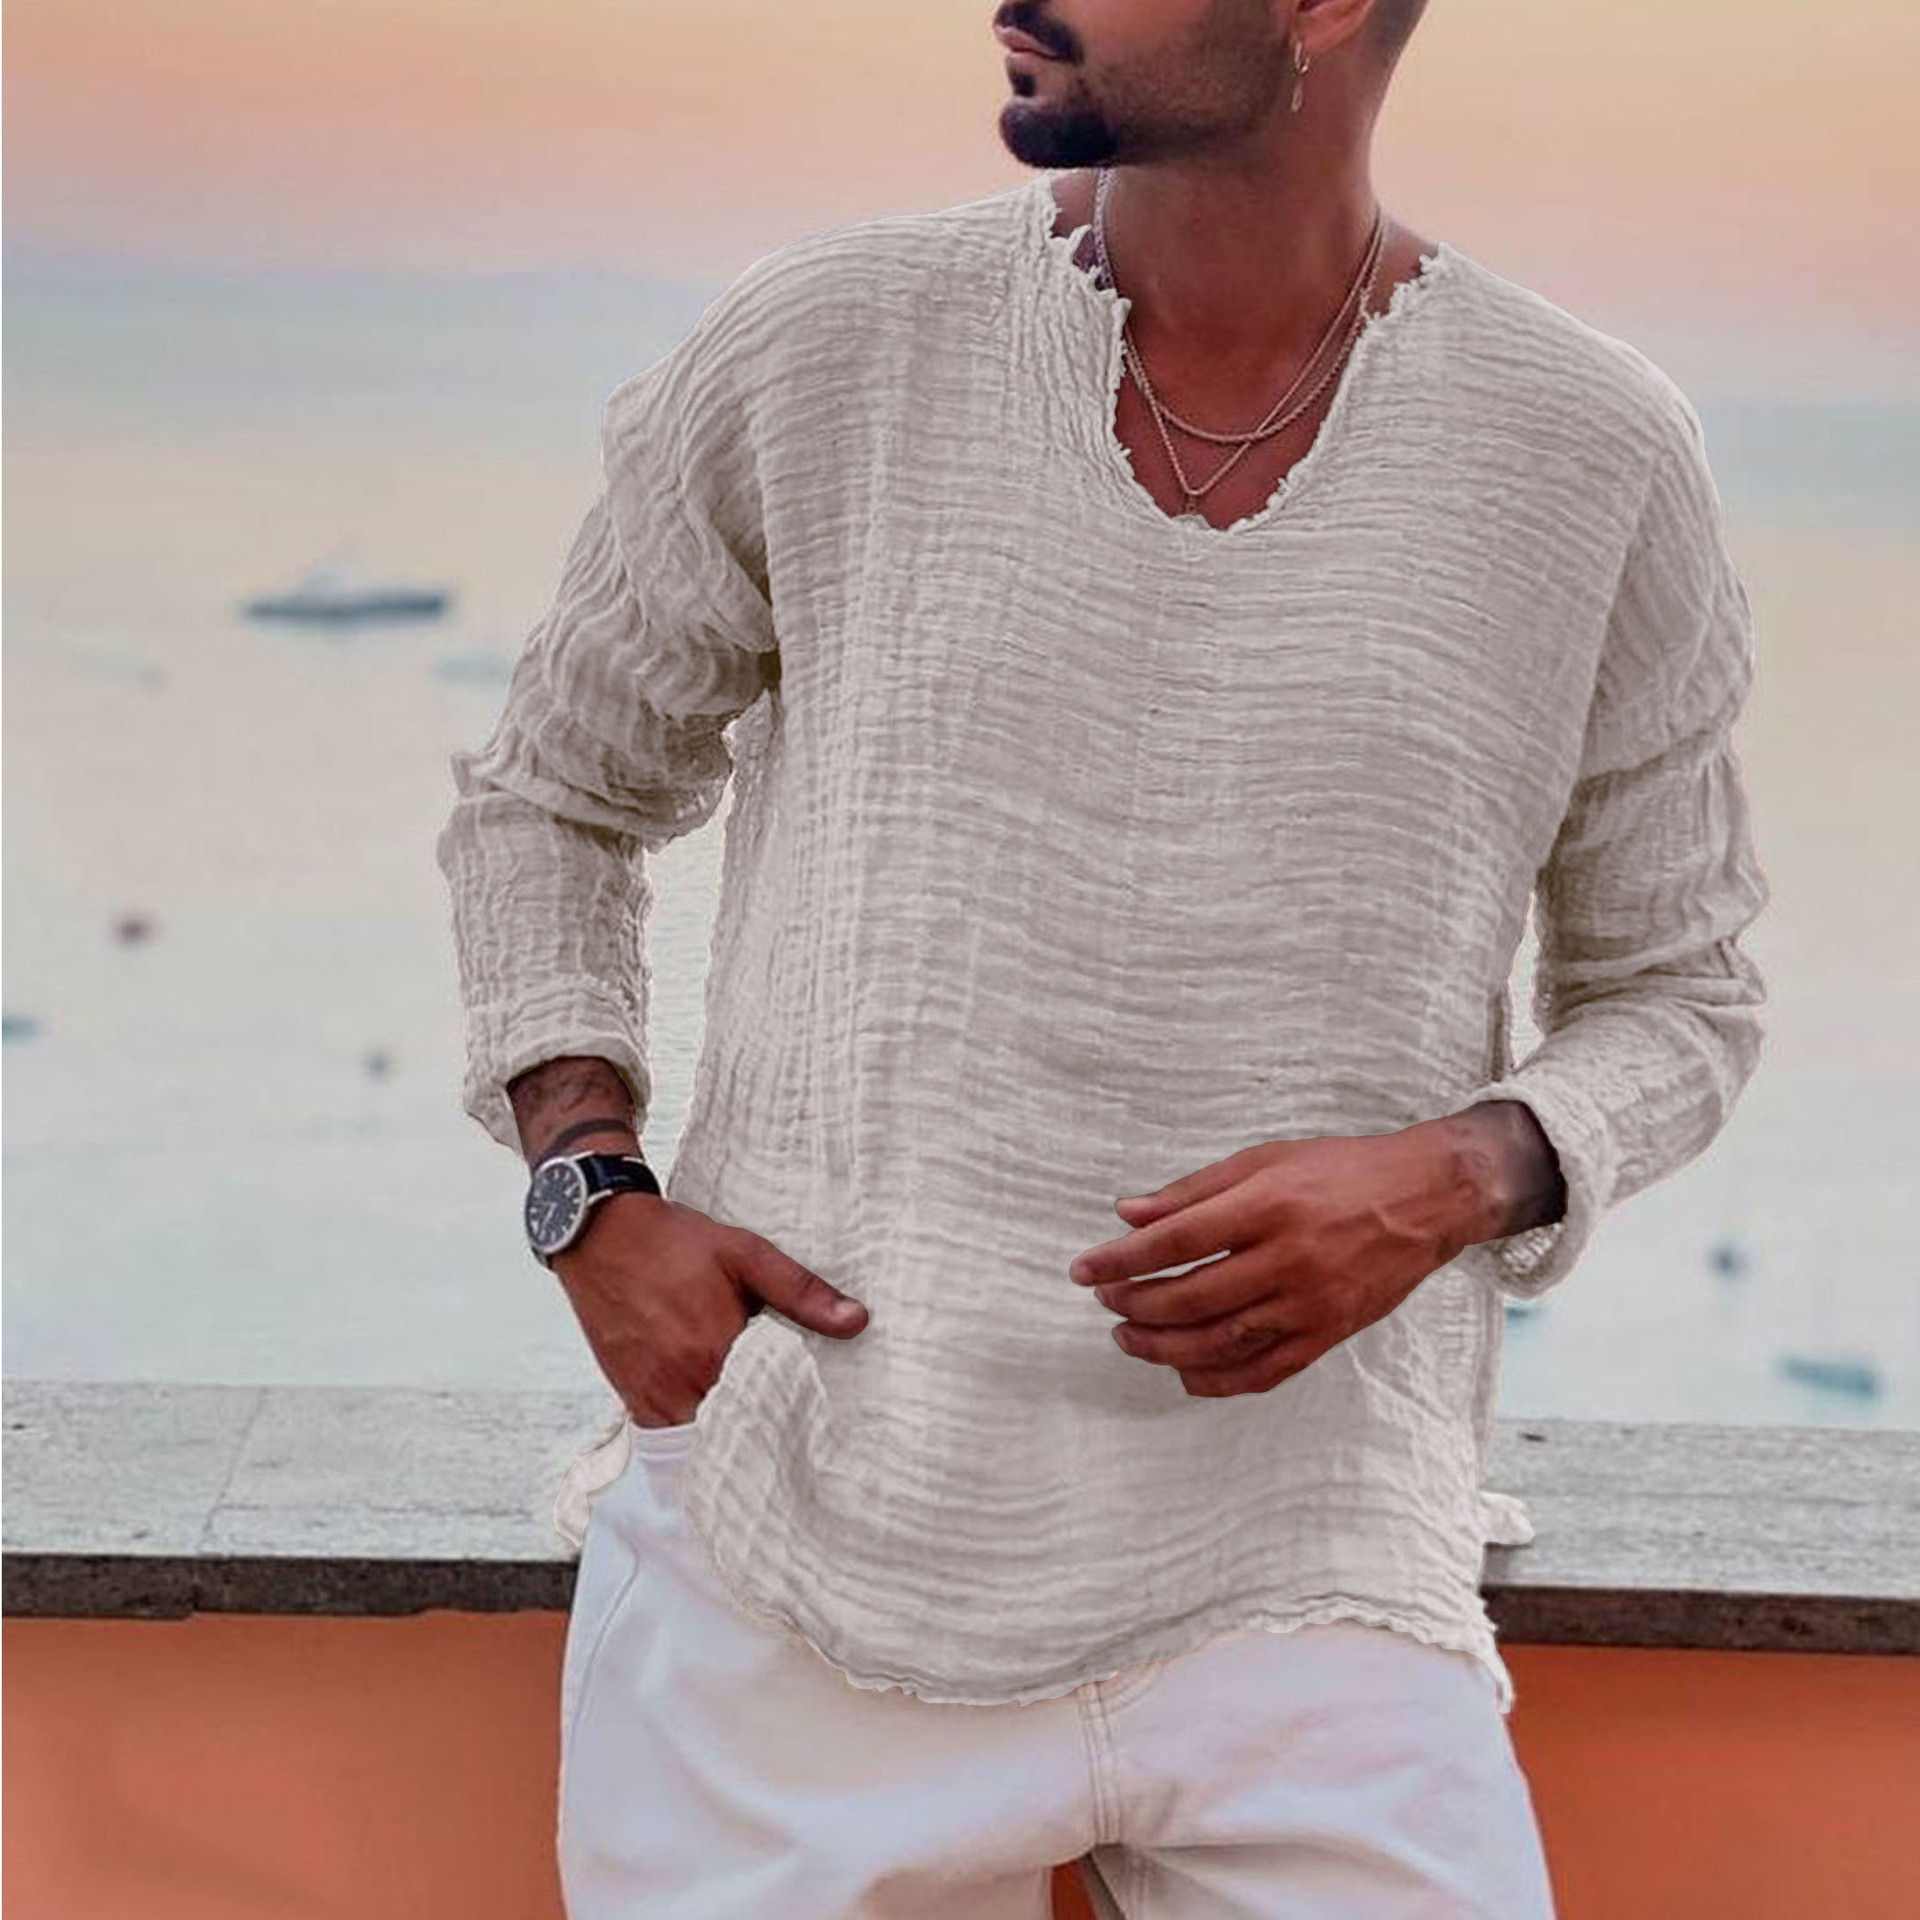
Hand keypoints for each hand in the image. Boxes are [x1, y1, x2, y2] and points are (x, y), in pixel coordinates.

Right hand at [551, 1194, 868, 1426]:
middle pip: (736, 1429)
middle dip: (764, 1432)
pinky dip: (692, 1433)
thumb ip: (801, 1292)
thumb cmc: (675, 1241)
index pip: (771, 1405)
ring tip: (759, 1433)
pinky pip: (667, 1433)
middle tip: (794, 1435)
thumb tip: (856, 1320)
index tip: (818, 1421)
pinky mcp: (630, 1394)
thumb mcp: (746, 1253)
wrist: (601, 1234)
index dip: (795, 1414)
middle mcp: (681, 1380)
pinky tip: (714, 1422)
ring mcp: (651, 1392)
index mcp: (716, 1348)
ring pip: (700, 1438)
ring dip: (727, 1436)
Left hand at [1066, 1123, 1487, 1401]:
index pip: (1176, 1240)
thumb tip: (1126, 1215)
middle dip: (1136, 1305)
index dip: (1122, 1259)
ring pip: (1221, 1342)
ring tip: (1128, 1337)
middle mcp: (1289, 1258)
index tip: (1084, 1270)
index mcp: (1268, 1205)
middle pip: (1192, 1297)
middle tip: (1106, 1303)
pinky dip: (1216, 1379)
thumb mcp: (1263, 1159)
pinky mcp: (1330, 1334)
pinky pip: (1263, 1371)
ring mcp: (1311, 1304)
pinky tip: (1181, 1371)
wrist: (1426, 1199)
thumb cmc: (1339, 1171)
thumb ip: (1191, 1191)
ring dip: (1163, 1347)